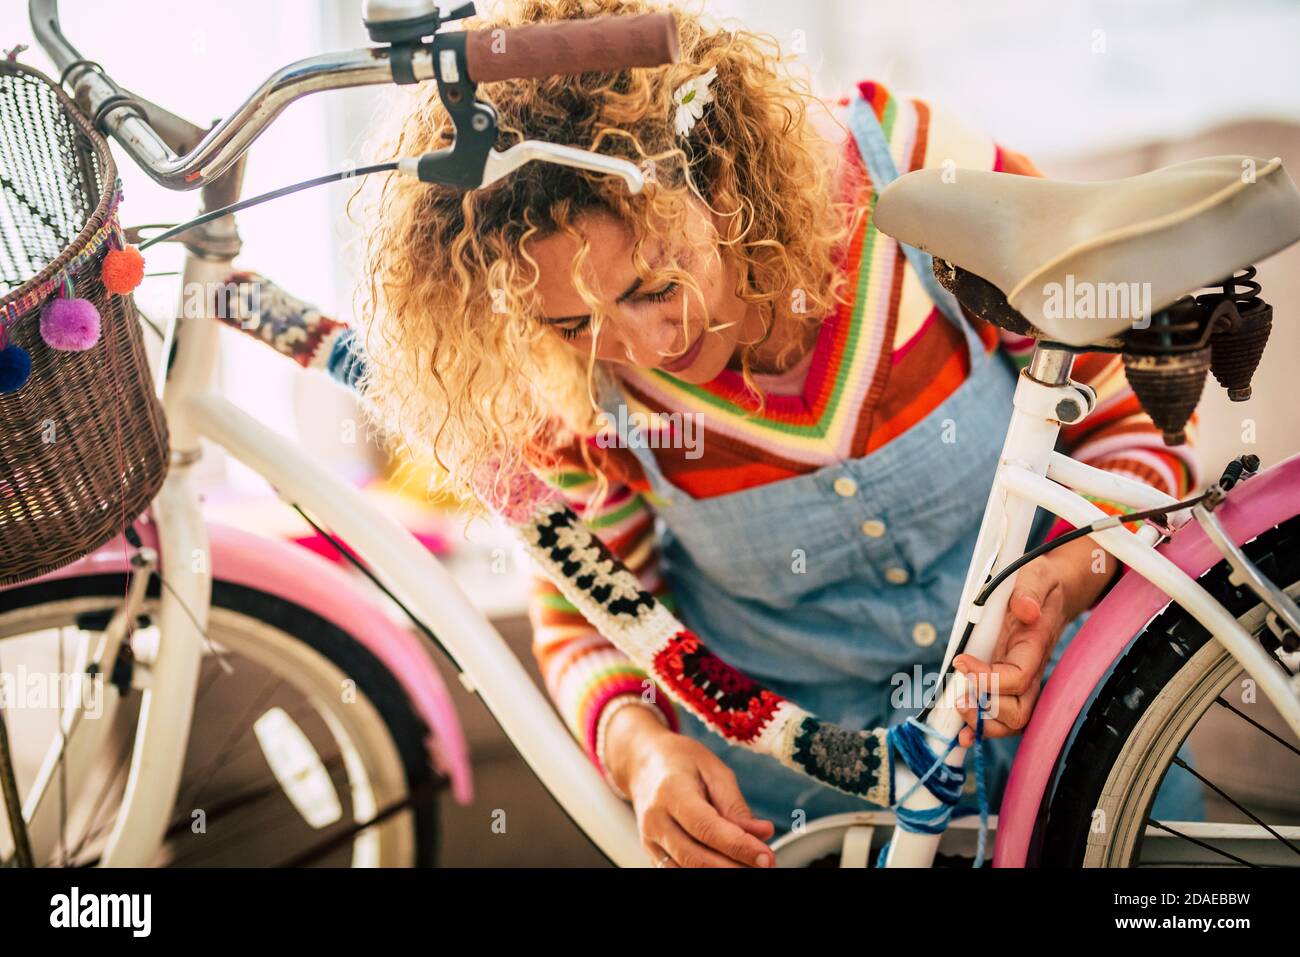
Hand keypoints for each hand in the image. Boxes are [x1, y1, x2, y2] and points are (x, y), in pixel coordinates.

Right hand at [604, 705, 775, 867]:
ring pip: (688, 869)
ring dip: (722, 872)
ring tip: (750, 866)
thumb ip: (736, 805)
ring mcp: (650, 839)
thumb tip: (762, 834)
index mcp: (670, 790)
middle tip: (765, 864)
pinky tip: (728, 864)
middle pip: (696, 856)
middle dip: (734, 867)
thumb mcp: (713, 770)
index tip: (766, 856)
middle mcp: (655, 819)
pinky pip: (679, 871)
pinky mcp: (652, 852)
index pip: (706, 828)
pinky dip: (706, 871)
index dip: (738, 846)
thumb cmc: (680, 761)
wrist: (642, 763)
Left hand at [951, 536, 1114, 747]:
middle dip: (987, 712)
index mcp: (1034, 646)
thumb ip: (1029, 592)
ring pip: (1011, 720)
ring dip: (983, 723)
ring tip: (957, 711)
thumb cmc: (1040, 585)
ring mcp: (1021, 680)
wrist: (1051, 592)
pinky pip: (1001, 714)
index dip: (989, 679)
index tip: (961, 660)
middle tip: (959, 699)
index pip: (1017, 677)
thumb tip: (1024, 609)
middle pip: (1018, 712)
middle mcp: (1031, 670)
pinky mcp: (1008, 682)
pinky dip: (982, 726)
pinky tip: (964, 733)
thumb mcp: (1036, 577)